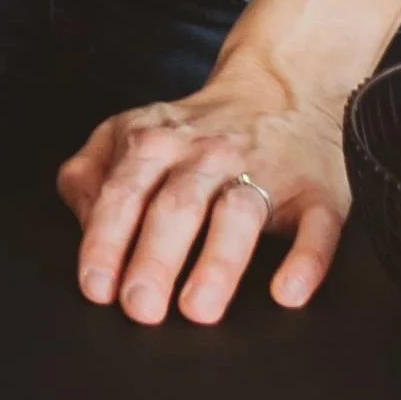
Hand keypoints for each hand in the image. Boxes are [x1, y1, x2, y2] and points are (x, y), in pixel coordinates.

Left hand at [59, 59, 346, 324]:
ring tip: (197, 310)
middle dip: (155, 258)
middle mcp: (208, 156)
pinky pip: (315, 228)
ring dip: (217, 264)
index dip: (107, 240)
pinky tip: (286, 294)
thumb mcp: (128, 133)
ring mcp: (266, 173)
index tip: (97, 287)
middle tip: (140, 308)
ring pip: (239, 216)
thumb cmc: (193, 131)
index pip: (124, 192)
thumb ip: (91, 173)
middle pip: (177, 206)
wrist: (280, 89)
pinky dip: (304, 261)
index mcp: (155, 142)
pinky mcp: (317, 195)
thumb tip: (82, 222)